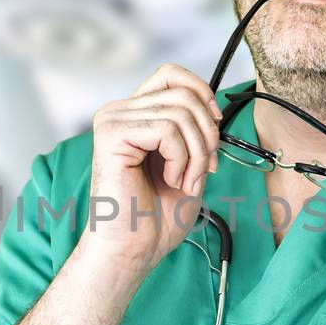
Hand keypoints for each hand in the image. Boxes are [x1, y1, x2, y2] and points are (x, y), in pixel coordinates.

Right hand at [81, 63, 221, 273]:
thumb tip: (213, 107)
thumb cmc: (156, 216)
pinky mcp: (111, 134)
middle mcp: (118, 111)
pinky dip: (181, 158)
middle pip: (184, 93)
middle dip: (207, 133)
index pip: (172, 74)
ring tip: (186, 181)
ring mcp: (112, 120)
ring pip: (181, 111)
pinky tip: (171, 180)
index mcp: (133, 114)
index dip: (201, 93)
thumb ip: (195, 131)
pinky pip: (167, 129)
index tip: (215, 126)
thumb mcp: (188, 163)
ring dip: (197, 152)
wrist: (133, 250)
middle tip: (205, 168)